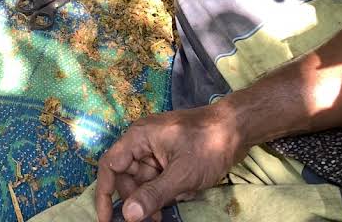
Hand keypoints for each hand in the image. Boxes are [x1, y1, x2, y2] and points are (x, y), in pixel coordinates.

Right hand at [95, 102, 246, 221]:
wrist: (236, 129)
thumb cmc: (207, 144)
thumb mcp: (181, 175)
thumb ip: (153, 195)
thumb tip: (127, 215)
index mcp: (138, 138)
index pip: (110, 166)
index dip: (105, 193)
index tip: (106, 220)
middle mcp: (142, 142)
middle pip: (127, 177)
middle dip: (139, 199)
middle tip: (156, 219)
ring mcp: (156, 150)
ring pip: (145, 181)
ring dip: (158, 196)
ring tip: (178, 201)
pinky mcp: (169, 157)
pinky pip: (160, 179)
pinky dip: (170, 190)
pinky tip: (187, 191)